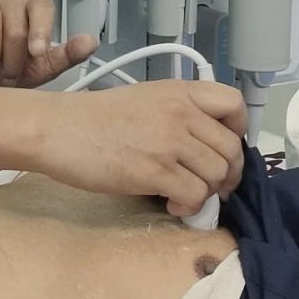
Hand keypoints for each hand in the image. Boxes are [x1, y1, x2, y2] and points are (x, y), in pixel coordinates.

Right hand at [0, 0, 95, 88]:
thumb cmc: (14, 68)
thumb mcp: (44, 67)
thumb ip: (67, 55)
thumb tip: (90, 42)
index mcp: (36, 9)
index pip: (42, 9)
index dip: (40, 32)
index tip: (36, 53)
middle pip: (15, 26)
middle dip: (12, 58)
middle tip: (9, 71)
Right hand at [37, 81, 245, 217]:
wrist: (58, 130)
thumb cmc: (94, 118)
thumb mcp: (145, 99)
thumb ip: (179, 114)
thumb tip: (205, 147)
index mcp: (179, 92)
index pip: (234, 104)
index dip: (239, 130)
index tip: (224, 146)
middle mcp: (181, 113)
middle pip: (231, 149)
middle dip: (228, 174)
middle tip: (212, 186)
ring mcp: (169, 142)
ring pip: (216, 175)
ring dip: (206, 192)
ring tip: (184, 195)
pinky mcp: (155, 171)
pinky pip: (194, 195)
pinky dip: (189, 207)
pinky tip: (172, 204)